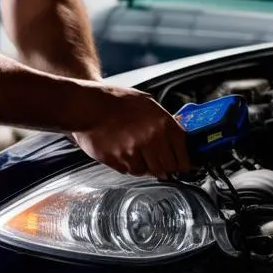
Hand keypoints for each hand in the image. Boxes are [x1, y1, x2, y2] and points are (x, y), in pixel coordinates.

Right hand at [72, 87, 189, 177]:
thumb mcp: (146, 102)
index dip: (184, 162)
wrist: (87, 106)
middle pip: (168, 167)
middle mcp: (151, 138)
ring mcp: (134, 151)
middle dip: (166, 167)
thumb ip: (163, 119)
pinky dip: (129, 165)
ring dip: (145, 166)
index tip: (183, 166)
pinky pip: (130, 171)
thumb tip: (176, 134)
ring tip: (135, 151)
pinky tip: (123, 151)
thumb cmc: (115, 101)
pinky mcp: (119, 160)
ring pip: (149, 171)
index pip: (183, 152)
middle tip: (161, 164)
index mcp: (162, 122)